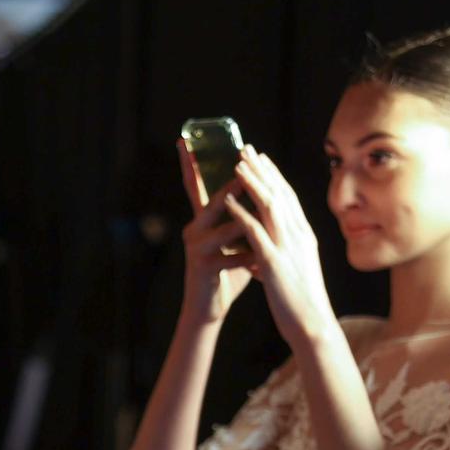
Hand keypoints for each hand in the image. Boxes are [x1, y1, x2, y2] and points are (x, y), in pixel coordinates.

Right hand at [177, 137, 254, 325]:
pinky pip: (231, 256)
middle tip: (245, 165)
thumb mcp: (233, 241)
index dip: (189, 163)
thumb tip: (259, 193)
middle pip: (214, 200)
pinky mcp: (202, 266)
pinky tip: (262, 261)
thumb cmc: (225, 274)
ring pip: (226, 227)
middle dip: (232, 184)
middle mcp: (194, 229)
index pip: (194, 185)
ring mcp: (196, 248)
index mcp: (200, 220)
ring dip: (247, 222)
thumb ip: (240, 219)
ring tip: (266, 213)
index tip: (183, 140)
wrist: (208, 309)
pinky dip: (249, 257)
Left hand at [225, 146, 339, 348]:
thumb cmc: (300, 302)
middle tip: (247, 148)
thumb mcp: (290, 273)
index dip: (274, 176)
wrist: (311, 324)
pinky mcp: (275, 262)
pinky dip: (243, 214)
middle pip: (279, 194)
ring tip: (236, 164)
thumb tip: (261, 259)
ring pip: (270, 206)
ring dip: (252, 183)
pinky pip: (257, 232)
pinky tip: (230, 201)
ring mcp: (288, 247)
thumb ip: (277, 260)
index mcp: (303, 236)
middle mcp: (298, 235)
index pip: (288, 198)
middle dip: (262, 169)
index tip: (262, 159)